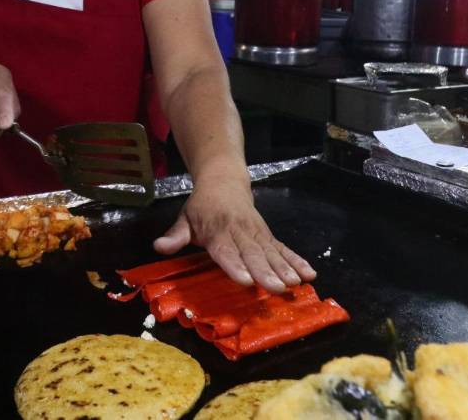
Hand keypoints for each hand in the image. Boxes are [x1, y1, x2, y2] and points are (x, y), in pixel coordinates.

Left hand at [153, 179, 315, 293]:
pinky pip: (283, 248)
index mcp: (216, 230)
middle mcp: (239, 232)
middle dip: (266, 272)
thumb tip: (158, 246)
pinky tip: (309, 273)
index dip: (235, 265)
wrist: (224, 179)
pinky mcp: (268, 234)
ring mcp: (257, 233)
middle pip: (253, 254)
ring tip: (297, 283)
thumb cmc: (201, 206)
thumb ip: (175, 236)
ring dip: (285, 268)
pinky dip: (297, 260)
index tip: (245, 281)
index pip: (226, 250)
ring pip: (272, 252)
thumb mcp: (184, 218)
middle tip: (277, 288)